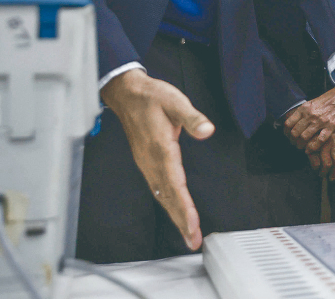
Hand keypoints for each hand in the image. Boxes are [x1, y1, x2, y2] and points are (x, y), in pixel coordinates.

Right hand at [99, 69, 214, 249]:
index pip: (175, 185)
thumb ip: (192, 117)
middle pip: (168, 197)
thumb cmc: (151, 97)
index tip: (192, 224)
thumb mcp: (175, 101)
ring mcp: (147, 163)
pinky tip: (175, 211)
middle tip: (193, 240)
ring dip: (175, 216)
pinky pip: (158, 189)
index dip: (184, 207)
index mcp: (161, 149)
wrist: (127, 94)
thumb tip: (207, 130)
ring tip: (187, 233)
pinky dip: (168, 204)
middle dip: (181, 221)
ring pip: (162, 196)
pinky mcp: (146, 162)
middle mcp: (151, 161)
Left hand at [283, 87, 334, 153]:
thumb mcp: (311, 103)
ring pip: (304, 137)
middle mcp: (310, 115)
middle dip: (293, 141)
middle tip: (295, 143)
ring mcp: (320, 121)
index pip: (289, 124)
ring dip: (301, 145)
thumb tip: (293, 122)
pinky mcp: (331, 126)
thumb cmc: (327, 100)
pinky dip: (312, 147)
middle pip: (295, 132)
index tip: (288, 136)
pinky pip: (319, 140)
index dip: (286, 133)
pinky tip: (310, 149)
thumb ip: (302, 112)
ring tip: (302, 147)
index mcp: (304, 108)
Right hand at [307, 130, 334, 180]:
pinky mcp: (312, 148)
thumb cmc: (318, 130)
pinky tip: (315, 168)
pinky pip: (316, 163)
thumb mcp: (329, 133)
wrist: (303, 124)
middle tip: (331, 177)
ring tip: (322, 174)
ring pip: (328, 164)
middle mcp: (333, 140)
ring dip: (325, 172)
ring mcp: (323, 144)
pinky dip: (316, 168)